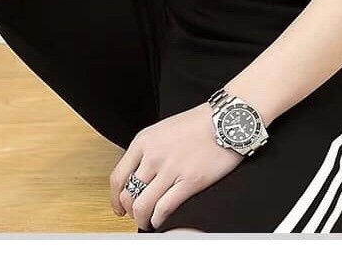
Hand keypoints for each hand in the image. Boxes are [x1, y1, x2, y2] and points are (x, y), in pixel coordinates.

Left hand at [109, 102, 243, 230]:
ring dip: (142, 220)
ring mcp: (171, 169)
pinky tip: (161, 220)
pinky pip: (164, 209)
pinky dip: (158, 220)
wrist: (226, 119)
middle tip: (137, 215)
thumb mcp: (163, 129)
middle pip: (128, 195)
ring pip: (142, 206)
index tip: (120, 207)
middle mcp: (153, 156)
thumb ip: (148, 150)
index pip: (117, 178)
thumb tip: (138, 176)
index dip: (115, 199)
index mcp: (144, 141)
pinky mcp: (190, 181)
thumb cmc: (199, 123)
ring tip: (148, 222)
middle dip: (130, 211)